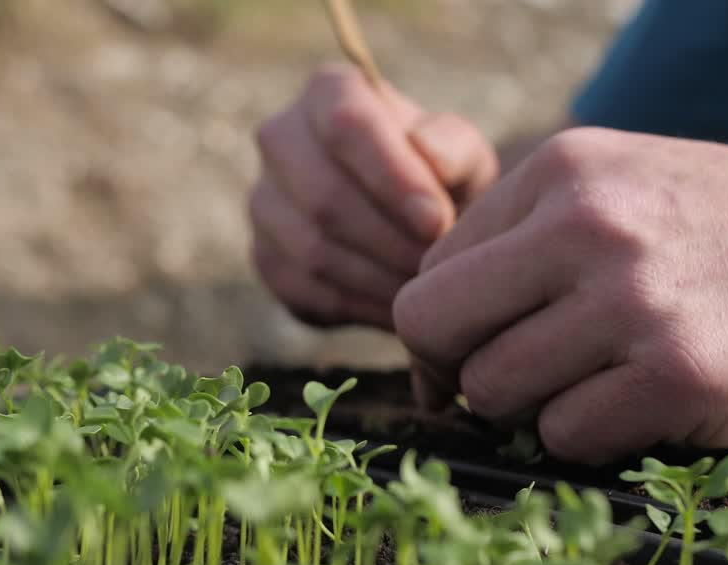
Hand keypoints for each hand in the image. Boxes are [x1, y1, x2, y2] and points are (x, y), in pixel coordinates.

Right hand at [250, 63, 496, 328]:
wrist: (410, 226)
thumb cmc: (440, 180)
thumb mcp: (463, 157)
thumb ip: (454, 147)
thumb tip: (427, 152)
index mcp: (328, 92)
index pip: (344, 125)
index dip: (390, 177)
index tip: (436, 222)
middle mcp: (280, 138)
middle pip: (323, 195)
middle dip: (390, 240)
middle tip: (437, 268)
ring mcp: (264, 201)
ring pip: (313, 250)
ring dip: (378, 279)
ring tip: (425, 291)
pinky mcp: (265, 258)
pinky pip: (306, 291)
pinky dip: (359, 306)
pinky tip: (397, 308)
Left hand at [394, 127, 727, 462]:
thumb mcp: (630, 187)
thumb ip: (528, 240)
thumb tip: (434, 331)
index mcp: (561, 170)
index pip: (430, 269)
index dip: (444, 329)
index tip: (476, 354)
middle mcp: (584, 223)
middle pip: (432, 326)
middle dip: (459, 372)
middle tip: (515, 386)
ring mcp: (630, 297)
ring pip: (493, 391)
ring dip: (535, 410)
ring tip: (603, 387)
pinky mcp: (679, 373)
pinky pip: (566, 436)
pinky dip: (595, 439)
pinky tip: (649, 407)